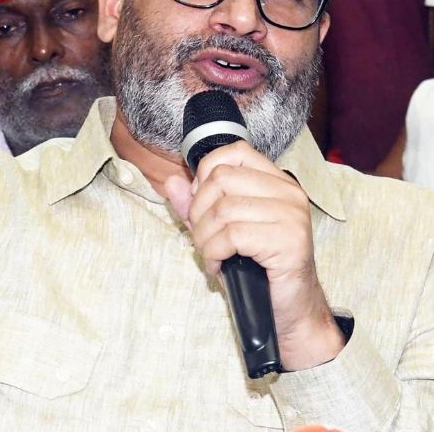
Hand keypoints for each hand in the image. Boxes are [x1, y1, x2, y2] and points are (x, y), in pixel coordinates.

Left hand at [164, 141, 344, 370]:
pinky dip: (214, 252)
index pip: (234, 152)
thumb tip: (172, 182)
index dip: (206, 173)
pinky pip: (232, 236)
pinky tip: (218, 266)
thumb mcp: (220, 232)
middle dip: (198, 210)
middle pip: (221, 179)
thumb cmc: (256, 271)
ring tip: (210, 254)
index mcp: (276, 183)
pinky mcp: (289, 241)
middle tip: (203, 237)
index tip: (202, 204)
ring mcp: (292, 215)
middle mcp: (288, 193)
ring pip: (223, 209)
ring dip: (204, 237)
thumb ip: (196, 206)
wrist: (289, 312)